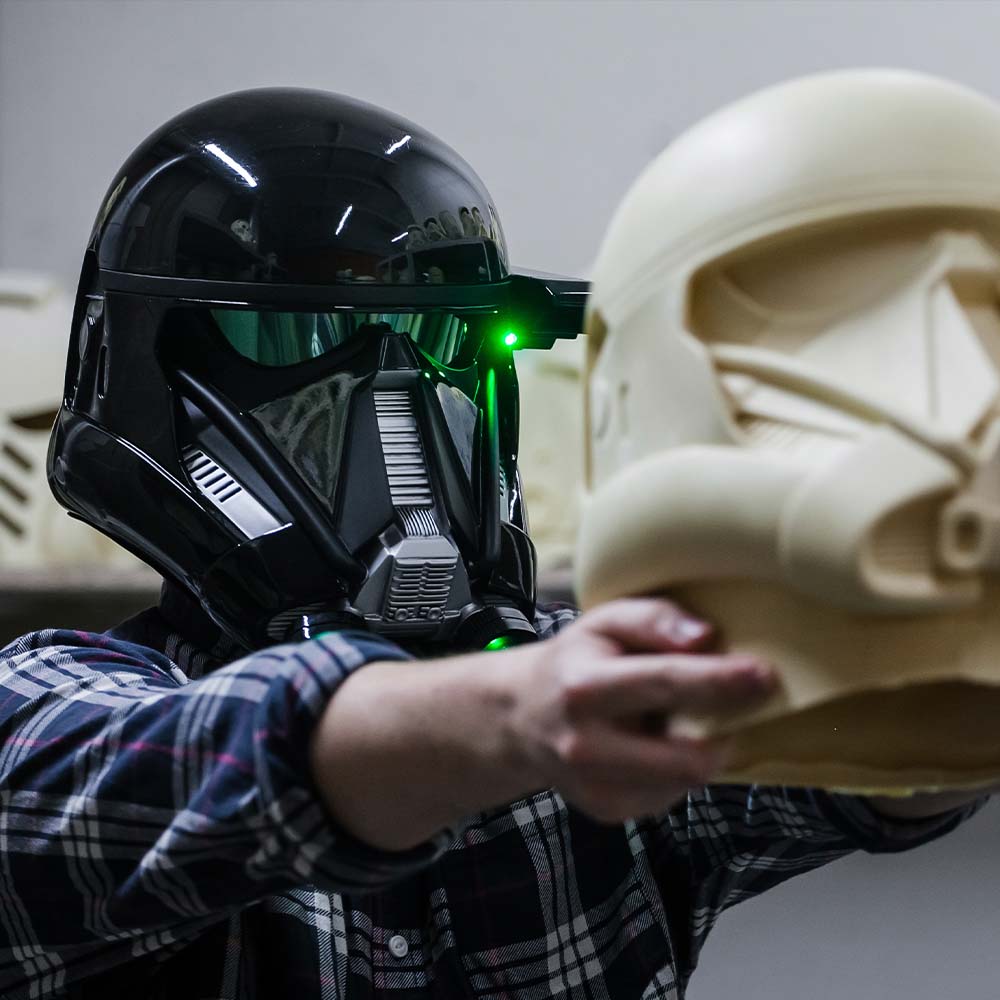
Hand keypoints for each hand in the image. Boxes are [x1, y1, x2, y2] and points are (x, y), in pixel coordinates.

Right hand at [504, 599, 775, 823]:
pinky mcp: (609, 810)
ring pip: (686, 779)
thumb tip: (705, 636)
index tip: (765, 675)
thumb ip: (653, 618)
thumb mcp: (603, 621)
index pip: (664, 685)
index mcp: (585, 687)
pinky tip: (657, 743)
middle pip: (687, 756)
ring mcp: (597, 786)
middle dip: (727, 728)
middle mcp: (587, 744)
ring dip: (702, 747)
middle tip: (744, 698)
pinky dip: (679, 767)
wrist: (519, 716)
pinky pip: (671, 793)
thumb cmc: (574, 660)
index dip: (720, 682)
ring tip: (678, 717)